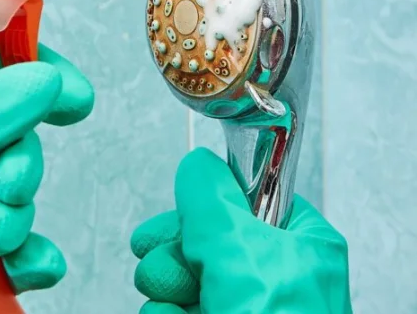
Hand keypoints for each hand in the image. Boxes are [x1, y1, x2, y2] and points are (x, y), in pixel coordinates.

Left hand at [0, 44, 93, 312]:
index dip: (30, 70)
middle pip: (8, 137)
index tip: (69, 94)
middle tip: (6, 184)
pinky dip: (32, 259)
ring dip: (18, 217)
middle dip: (20, 160)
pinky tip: (22, 268)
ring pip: (13, 197)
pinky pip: (16, 251)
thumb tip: (34, 81)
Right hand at [130, 148, 352, 313]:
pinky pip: (170, 310)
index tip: (181, 222)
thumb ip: (211, 201)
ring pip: (178, 277)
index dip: (206, 208)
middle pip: (200, 238)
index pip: (242, 198)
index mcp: (299, 245)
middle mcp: (271, 276)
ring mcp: (241, 308)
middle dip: (177, 259)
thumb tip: (194, 166)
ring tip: (184, 313)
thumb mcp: (241, 255)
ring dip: (167, 294)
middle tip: (180, 276)